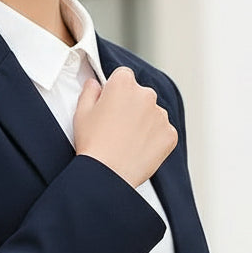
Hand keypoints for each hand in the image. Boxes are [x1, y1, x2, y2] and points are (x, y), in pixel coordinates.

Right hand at [73, 66, 177, 189]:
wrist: (107, 176)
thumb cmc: (92, 145)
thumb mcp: (81, 113)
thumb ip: (89, 91)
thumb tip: (95, 84)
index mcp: (124, 83)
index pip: (123, 76)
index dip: (115, 91)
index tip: (110, 105)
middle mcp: (146, 94)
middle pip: (140, 95)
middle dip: (131, 106)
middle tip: (116, 128)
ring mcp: (161, 115)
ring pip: (153, 114)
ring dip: (144, 123)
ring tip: (127, 142)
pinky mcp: (170, 134)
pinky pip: (163, 133)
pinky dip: (154, 140)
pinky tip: (138, 150)